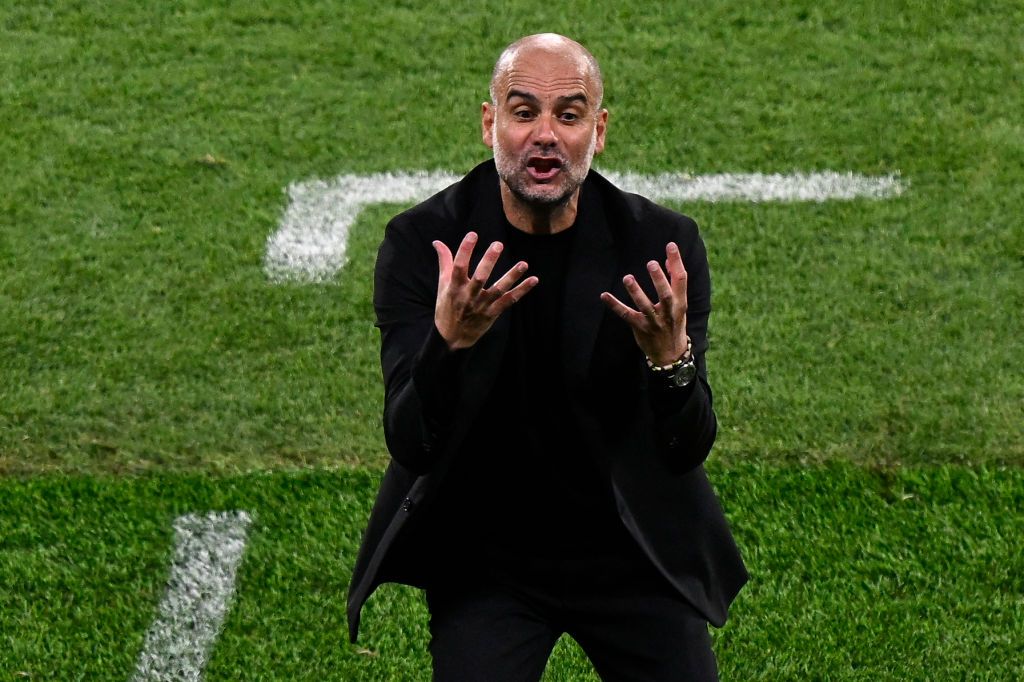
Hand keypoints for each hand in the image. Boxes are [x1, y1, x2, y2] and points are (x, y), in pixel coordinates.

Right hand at [433, 232, 537, 349]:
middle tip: (498, 244)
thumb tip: (437, 242)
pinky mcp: (493, 313)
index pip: (459, 266)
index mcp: (455, 287)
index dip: (465, 250)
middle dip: (488, 261)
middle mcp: (469, 296)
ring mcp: (482, 305)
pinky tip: (533, 280)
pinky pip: (509, 301)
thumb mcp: (443, 285)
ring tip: (524, 264)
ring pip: (498, 289)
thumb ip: (445, 262)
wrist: (452, 338)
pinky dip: (522, 291)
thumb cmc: (447, 307)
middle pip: (480, 277)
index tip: (473, 234)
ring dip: (512, 276)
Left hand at [600, 242, 688, 365]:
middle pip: (665, 294)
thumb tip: (667, 259)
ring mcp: (654, 321)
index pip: (681, 280)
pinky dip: (615, 305)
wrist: (670, 353)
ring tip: (627, 278)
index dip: (676, 262)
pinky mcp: (640, 328)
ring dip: (636, 292)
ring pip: (644, 306)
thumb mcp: (680, 304)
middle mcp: (669, 312)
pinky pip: (626, 315)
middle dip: (659, 279)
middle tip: (651, 263)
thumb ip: (674, 283)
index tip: (670, 245)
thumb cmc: (674, 323)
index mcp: (680, 304)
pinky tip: (604, 295)